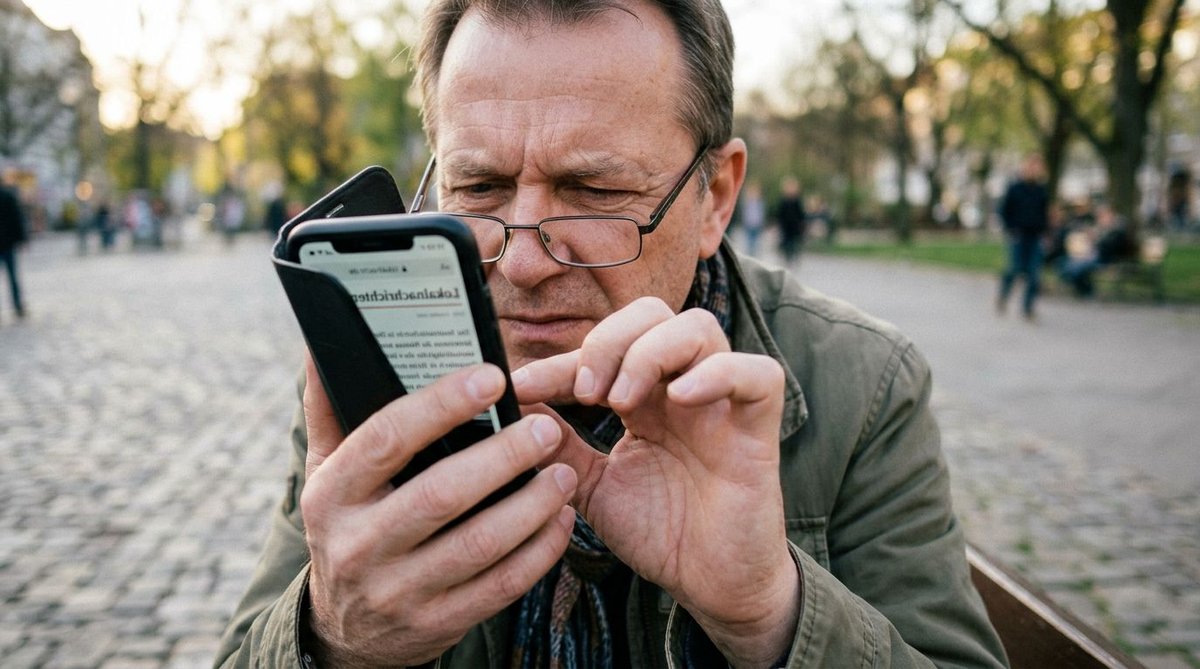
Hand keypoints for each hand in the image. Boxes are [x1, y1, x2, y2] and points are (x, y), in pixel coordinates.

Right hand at [299, 354, 577, 666]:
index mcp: (332, 495)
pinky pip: (500, 586)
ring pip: (479, 545)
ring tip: (563, 472)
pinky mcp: (438, 623)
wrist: (344, 632)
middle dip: (501, 457)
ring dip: (531, 506)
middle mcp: (360, 545)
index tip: (492, 378)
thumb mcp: (325, 473)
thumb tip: (321, 340)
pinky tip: (560, 519)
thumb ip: (330, 408)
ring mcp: (400, 590)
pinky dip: (539, 551)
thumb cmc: (347, 526)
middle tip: (545, 429)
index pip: (386, 439)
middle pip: (440, 494)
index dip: (441, 405)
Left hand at [512, 297, 798, 667]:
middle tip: (584, 392)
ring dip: (649, 351)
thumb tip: (511, 408)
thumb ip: (557, 446)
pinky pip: (758, 373)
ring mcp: (722, 402)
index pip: (602, 349)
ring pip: (698, 327)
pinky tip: (680, 398)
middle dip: (609, 340)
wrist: (710, 585)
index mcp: (643, 397)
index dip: (559, 360)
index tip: (523, 386)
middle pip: (652, 314)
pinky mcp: (759, 426)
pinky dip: (719, 372)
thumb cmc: (659, 532)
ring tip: (620, 401)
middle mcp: (681, 387)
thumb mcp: (592, 485)